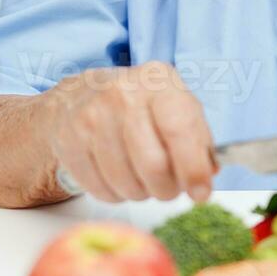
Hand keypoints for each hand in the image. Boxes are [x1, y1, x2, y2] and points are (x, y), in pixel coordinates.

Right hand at [47, 61, 217, 202]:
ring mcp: (91, 116)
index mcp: (158, 81)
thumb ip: (198, 137)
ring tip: (144, 181)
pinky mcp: (67, 140)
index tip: (201, 193)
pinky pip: (100, 188)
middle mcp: (122, 94)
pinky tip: (120, 179)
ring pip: (126, 182)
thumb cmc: (141, 105)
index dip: (193, 169)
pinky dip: (116, 194)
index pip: (180, 130)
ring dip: (142, 193)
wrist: (83, 94)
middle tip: (170, 189)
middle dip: (167, 188)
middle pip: (153, 164)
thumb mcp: (176, 105)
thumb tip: (209, 172)